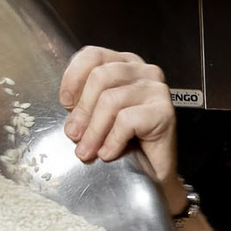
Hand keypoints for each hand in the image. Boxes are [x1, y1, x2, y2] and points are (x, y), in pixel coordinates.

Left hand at [59, 46, 178, 192]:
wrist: (153, 174)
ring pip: (111, 100)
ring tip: (87, 150)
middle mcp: (143, 71)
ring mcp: (156, 90)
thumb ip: (85, 104)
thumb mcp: (98, 117)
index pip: (93, 55)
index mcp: (124, 64)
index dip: (73, 78)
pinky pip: (127, 120)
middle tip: (74, 135)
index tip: (65, 104)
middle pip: (100, 77)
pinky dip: (112, 140)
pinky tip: (108, 153)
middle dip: (82, 110)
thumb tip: (70, 109)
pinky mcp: (165, 111)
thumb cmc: (127, 145)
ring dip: (94, 130)